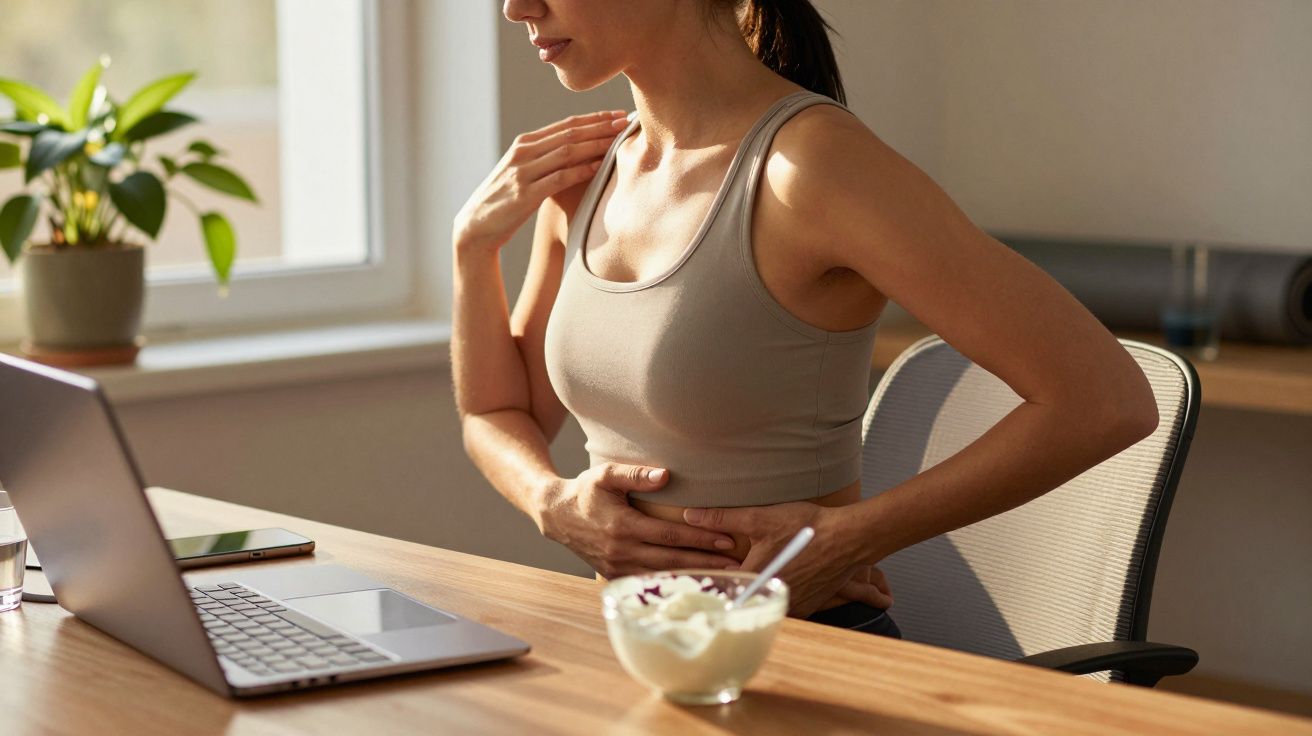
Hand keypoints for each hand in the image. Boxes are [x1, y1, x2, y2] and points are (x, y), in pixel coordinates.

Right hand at [453, 109, 629, 253]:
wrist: (476, 226)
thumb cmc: (504, 200)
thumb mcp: (522, 171)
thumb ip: (543, 158)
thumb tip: (576, 151)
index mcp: (524, 143)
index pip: (565, 124)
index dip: (594, 118)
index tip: (616, 115)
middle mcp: (523, 152)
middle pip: (569, 133)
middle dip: (600, 126)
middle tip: (625, 121)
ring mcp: (523, 172)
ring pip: (567, 151)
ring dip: (596, 144)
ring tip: (618, 140)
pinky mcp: (525, 194)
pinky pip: (559, 177)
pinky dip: (581, 170)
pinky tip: (599, 167)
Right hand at [538, 463, 739, 578]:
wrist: (557, 516)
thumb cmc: (585, 492)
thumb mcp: (605, 474)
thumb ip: (635, 474)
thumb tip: (666, 475)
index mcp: (623, 526)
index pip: (671, 535)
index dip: (701, 539)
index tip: (727, 540)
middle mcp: (621, 551)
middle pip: (672, 559)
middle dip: (706, 561)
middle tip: (735, 563)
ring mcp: (617, 567)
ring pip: (662, 574)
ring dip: (692, 575)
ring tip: (721, 575)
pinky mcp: (613, 575)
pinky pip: (648, 581)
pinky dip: (672, 581)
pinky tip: (691, 580)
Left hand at [683, 502, 891, 617]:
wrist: (848, 539)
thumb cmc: (805, 526)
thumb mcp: (760, 517)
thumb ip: (721, 518)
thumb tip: (689, 515)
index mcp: (755, 580)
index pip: (721, 588)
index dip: (708, 581)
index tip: (697, 579)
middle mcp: (771, 600)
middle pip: (743, 599)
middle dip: (731, 589)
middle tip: (718, 578)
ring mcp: (791, 606)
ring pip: (763, 604)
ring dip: (755, 594)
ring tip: (746, 580)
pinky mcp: (807, 608)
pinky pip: (783, 606)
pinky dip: (776, 596)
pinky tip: (776, 580)